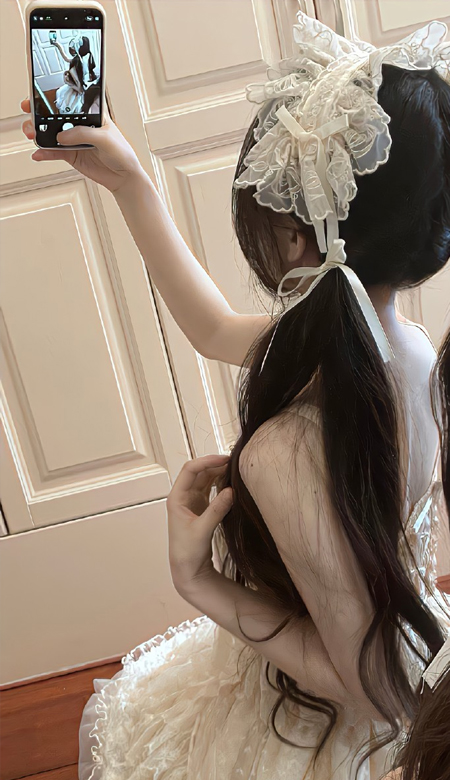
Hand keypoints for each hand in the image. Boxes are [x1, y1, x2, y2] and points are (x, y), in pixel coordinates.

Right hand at [20, 98, 142, 192]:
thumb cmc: (122, 152)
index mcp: (90, 112)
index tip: (37, 96)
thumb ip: (84, 134)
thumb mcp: (106, 138)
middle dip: (38, 113)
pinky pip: (53, 152)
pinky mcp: (70, 154)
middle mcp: (79, 124)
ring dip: (38, 133)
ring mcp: (72, 139)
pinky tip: (38, 153)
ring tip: (32, 134)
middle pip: (54, 115)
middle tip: (30, 114)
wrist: (124, 177)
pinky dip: (44, 153)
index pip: (69, 100)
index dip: (52, 96)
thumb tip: (62, 136)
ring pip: (50, 133)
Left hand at [166, 454, 232, 591]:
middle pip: (199, 472)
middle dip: (215, 464)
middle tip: (234, 462)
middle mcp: (183, 496)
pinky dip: (220, 483)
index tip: (224, 459)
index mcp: (176, 498)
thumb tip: (231, 490)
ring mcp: (192, 501)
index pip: (190, 470)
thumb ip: (216, 510)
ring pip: (205, 479)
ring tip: (235, 469)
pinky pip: (211, 489)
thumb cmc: (188, 552)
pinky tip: (231, 482)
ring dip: (218, 473)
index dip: (206, 461)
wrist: (188, 569)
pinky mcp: (201, 508)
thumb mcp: (203, 530)